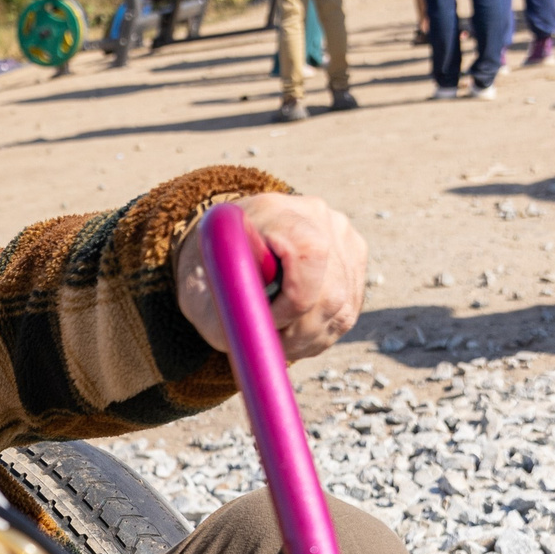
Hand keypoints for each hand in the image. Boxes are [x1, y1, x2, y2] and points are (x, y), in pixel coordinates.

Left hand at [174, 193, 366, 365]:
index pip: (309, 254)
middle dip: (298, 330)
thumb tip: (257, 337)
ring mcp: (341, 235)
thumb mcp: (200, 289)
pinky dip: (319, 332)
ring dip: (308, 337)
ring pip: (341, 306)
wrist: (229, 247)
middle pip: (331, 291)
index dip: (292, 302)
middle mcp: (317, 216)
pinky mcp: (354, 257)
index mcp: (273, 210)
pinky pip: (347, 310)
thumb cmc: (211, 273)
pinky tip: (292, 332)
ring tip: (276, 339)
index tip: (264, 321)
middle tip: (268, 342)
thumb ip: (226, 309)